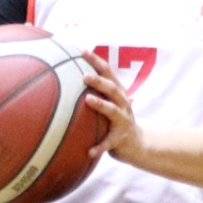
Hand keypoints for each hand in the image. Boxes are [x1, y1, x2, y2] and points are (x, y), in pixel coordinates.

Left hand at [82, 49, 142, 163]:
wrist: (137, 145)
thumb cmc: (115, 120)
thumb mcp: (108, 104)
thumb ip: (94, 92)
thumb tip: (65, 79)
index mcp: (118, 93)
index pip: (108, 72)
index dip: (96, 61)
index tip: (82, 50)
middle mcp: (123, 104)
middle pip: (112, 88)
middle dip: (99, 80)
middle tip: (84, 75)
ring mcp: (123, 121)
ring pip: (113, 111)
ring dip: (101, 104)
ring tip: (88, 100)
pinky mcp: (121, 139)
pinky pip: (109, 143)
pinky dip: (100, 147)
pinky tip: (89, 151)